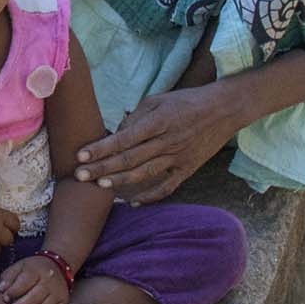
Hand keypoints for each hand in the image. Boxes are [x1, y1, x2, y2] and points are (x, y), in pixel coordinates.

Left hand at [0, 255, 69, 303]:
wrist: (55, 267)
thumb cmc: (30, 270)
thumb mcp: (18, 267)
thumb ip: (8, 278)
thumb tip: (1, 291)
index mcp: (36, 270)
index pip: (25, 282)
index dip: (14, 291)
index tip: (4, 298)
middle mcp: (49, 280)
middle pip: (35, 296)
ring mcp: (58, 291)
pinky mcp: (64, 301)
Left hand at [74, 84, 236, 204]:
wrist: (224, 109)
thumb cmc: (186, 101)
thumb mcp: (158, 100)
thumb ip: (136, 116)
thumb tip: (116, 133)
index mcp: (157, 122)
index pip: (123, 138)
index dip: (101, 148)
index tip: (81, 155)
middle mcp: (166, 142)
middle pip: (128, 159)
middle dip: (101, 168)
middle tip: (79, 175)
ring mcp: (178, 158)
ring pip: (143, 174)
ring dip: (119, 182)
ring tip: (99, 187)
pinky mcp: (188, 169)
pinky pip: (167, 187)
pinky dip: (150, 197)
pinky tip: (133, 203)